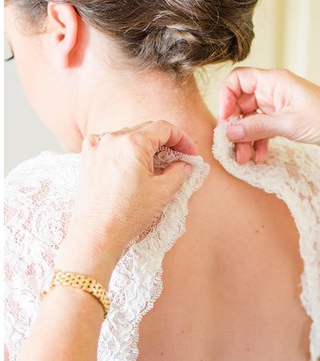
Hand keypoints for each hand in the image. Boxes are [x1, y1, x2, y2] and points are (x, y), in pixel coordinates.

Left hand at [57, 121, 195, 280]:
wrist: (97, 232)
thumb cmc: (128, 214)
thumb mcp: (164, 192)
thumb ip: (179, 172)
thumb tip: (185, 164)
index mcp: (133, 143)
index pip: (164, 128)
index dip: (183, 139)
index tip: (191, 154)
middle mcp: (112, 139)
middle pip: (146, 129)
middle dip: (167, 142)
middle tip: (180, 158)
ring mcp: (97, 147)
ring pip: (128, 136)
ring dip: (146, 146)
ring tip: (157, 164)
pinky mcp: (87, 158)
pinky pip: (108, 144)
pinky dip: (123, 149)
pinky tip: (130, 163)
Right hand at [219, 67, 319, 164]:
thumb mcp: (287, 124)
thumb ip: (256, 127)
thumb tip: (229, 131)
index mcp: (274, 81)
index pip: (237, 81)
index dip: (226, 99)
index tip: (226, 121)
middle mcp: (275, 90)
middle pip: (242, 103)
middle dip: (237, 126)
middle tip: (234, 148)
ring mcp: (281, 105)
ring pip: (253, 119)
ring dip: (247, 138)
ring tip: (246, 158)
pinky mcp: (287, 119)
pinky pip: (265, 128)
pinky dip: (260, 141)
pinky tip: (260, 156)